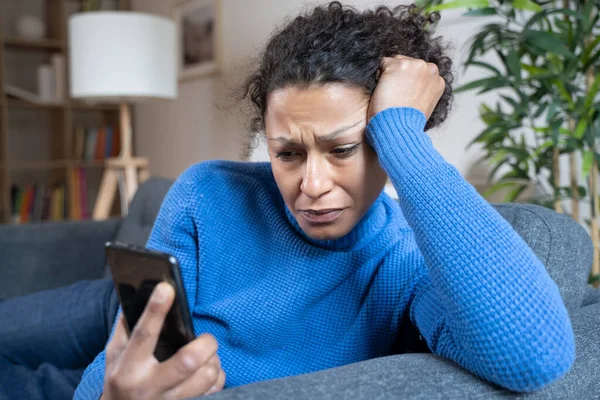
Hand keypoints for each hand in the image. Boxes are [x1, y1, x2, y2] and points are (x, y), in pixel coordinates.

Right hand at [102, 282, 224, 399]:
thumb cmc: (120, 380)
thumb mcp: (114, 355)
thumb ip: (126, 327)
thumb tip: (142, 293)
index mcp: (129, 368)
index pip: (144, 334)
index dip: (156, 310)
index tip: (167, 288)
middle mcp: (148, 387)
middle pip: (188, 361)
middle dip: (205, 343)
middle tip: (206, 338)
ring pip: (205, 377)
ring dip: (213, 362)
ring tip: (208, 356)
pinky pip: (212, 392)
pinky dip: (217, 378)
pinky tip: (208, 373)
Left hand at [367, 55, 445, 121]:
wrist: (399, 128)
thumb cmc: (408, 123)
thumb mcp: (424, 107)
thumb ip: (423, 92)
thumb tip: (414, 88)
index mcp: (438, 80)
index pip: (419, 72)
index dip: (407, 83)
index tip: (403, 96)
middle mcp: (430, 69)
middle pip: (408, 63)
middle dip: (399, 75)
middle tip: (395, 96)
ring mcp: (414, 65)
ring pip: (395, 61)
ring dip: (389, 75)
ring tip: (390, 95)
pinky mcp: (397, 65)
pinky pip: (382, 64)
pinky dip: (379, 76)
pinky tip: (383, 91)